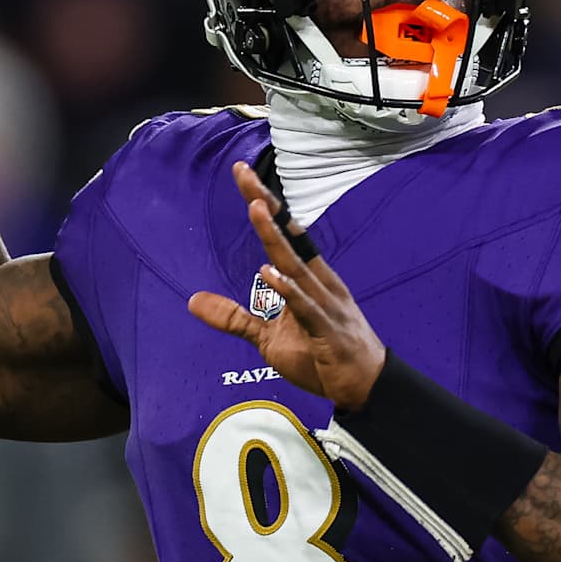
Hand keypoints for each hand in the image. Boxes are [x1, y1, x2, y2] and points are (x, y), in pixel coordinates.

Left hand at [188, 162, 385, 409]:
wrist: (367, 388)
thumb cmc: (322, 358)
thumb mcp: (269, 338)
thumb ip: (235, 317)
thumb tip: (193, 301)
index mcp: (309, 280)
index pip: (285, 235)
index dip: (265, 206)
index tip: (243, 175)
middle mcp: (319, 284)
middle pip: (289, 238)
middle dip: (265, 205)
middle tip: (244, 173)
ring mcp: (326, 305)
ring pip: (296, 266)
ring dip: (275, 238)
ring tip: (255, 209)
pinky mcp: (328, 332)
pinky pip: (306, 307)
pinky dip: (289, 290)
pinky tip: (270, 274)